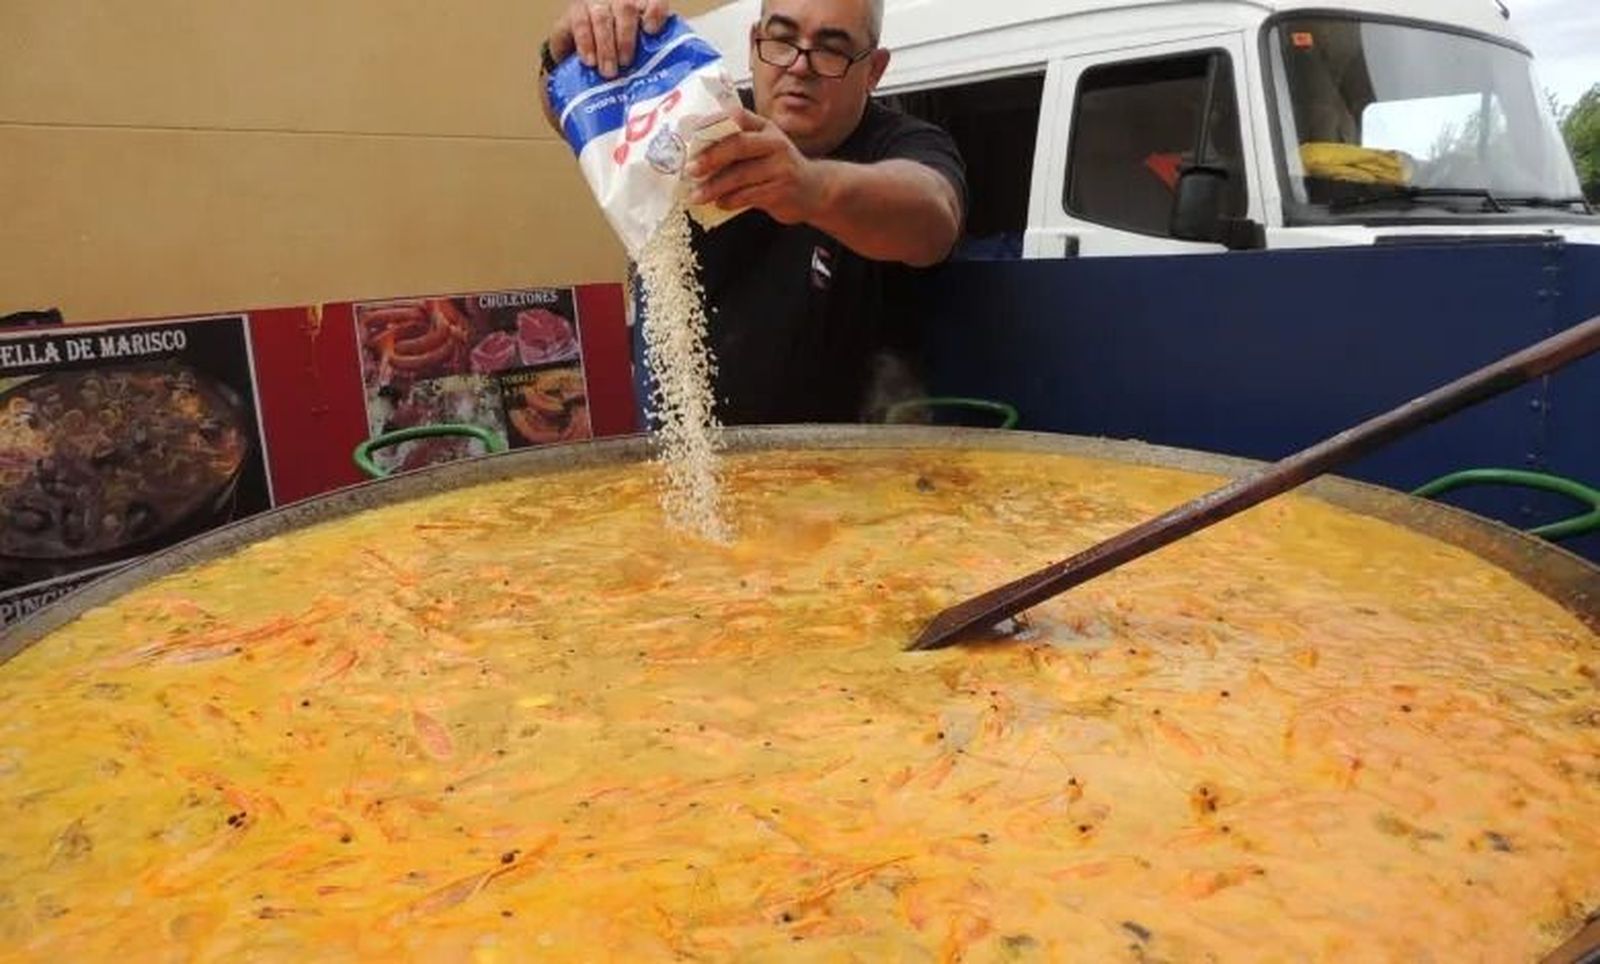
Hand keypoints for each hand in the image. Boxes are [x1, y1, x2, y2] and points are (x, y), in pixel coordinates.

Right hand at [548, 0, 668, 78]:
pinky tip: (590, 61)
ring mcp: (597, 3)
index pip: (653, 1)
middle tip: (626, 63)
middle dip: (626, 37)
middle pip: (626, 8)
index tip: (651, 30)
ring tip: (609, 71)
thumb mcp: (638, 54)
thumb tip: (667, 74)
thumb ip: (651, 54)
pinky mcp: (577, 11)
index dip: (654, 11)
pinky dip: (586, 43)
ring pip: (602, 17)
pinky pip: (581, 23)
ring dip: (606, 46)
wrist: (582, 58)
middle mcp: (620, 1)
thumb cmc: (619, 57)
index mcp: (641, 7)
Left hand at [686, 106, 827, 225]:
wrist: (814, 190)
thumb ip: (735, 145)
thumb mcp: (762, 148)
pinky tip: (719, 203)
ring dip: (715, 186)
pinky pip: (749, 196)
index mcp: (765, 128)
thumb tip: (693, 153)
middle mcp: (775, 143)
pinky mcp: (781, 191)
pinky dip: (730, 201)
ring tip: (696, 195)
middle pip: (739, 144)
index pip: (738, 116)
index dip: (714, 121)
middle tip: (690, 169)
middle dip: (711, 157)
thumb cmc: (777, 168)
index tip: (692, 131)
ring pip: (741, 175)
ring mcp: (780, 167)